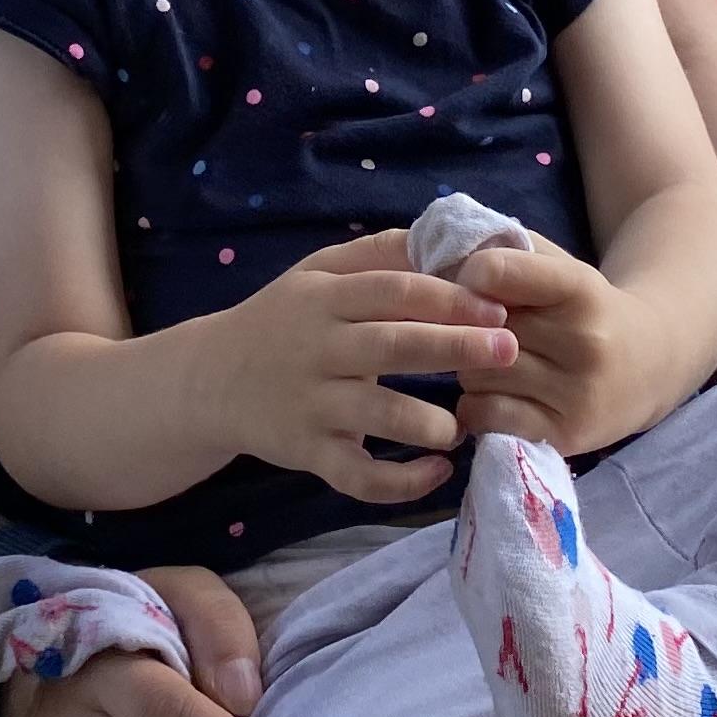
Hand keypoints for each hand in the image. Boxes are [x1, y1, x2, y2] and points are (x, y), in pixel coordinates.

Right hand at [188, 230, 515, 506]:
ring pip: (380, 415)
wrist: (208, 380)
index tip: (498, 306)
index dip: (449, 297)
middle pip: (395, 345)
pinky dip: (402, 482)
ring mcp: (313, 405)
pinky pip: (359, 477)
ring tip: (463, 424)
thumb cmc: (280, 321)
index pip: (394, 290)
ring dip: (430, 421)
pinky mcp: (308, 453)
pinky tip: (438, 472)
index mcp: (326, 300)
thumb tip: (440, 235)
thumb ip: (375, 255)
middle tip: (509, 351)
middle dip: (455, 347)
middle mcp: (320, 349)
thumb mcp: (315, 274)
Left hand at [449, 238, 713, 454]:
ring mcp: (578, 393)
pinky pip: (485, 416)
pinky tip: (496, 395)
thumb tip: (441, 259)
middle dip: (469, 327)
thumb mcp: (562, 267)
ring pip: (477, 375)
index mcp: (582, 288)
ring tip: (495, 363)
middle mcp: (586, 341)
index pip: (498, 271)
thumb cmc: (588, 309)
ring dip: (471, 368)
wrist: (651, 364)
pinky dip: (476, 406)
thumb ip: (508, 251)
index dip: (471, 275)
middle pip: (480, 330)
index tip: (474, 283)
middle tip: (483, 328)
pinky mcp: (566, 435)